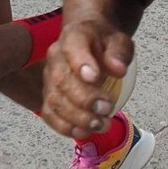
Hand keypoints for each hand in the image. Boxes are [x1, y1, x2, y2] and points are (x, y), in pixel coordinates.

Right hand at [39, 21, 135, 138]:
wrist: (89, 41)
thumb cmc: (105, 43)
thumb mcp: (119, 40)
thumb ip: (119, 52)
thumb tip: (118, 69)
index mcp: (74, 36)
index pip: (73, 46)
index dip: (81, 63)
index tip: (96, 78)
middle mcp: (56, 57)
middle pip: (62, 80)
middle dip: (84, 99)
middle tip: (106, 108)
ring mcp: (49, 78)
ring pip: (55, 100)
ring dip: (77, 117)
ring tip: (101, 124)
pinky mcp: (48, 97)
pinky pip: (49, 114)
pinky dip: (65, 127)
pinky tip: (83, 132)